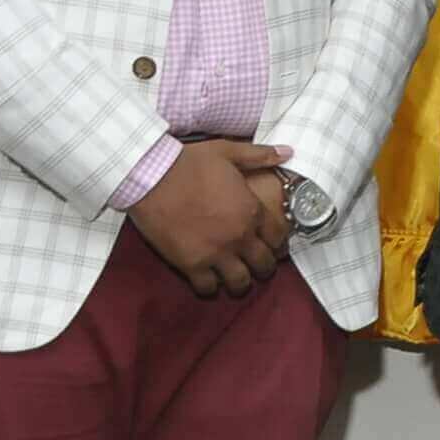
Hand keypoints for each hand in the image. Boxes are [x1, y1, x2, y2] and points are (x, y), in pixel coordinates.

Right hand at [127, 139, 290, 297]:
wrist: (151, 176)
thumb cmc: (189, 162)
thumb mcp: (228, 151)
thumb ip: (260, 155)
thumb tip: (288, 151)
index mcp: (252, 210)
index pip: (279, 238)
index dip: (278, 244)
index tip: (274, 247)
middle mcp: (240, 236)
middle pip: (264, 265)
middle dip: (264, 267)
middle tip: (256, 266)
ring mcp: (216, 253)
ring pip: (240, 282)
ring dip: (240, 282)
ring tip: (235, 278)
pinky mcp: (190, 264)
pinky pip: (208, 288)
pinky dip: (210, 287)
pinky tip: (208, 281)